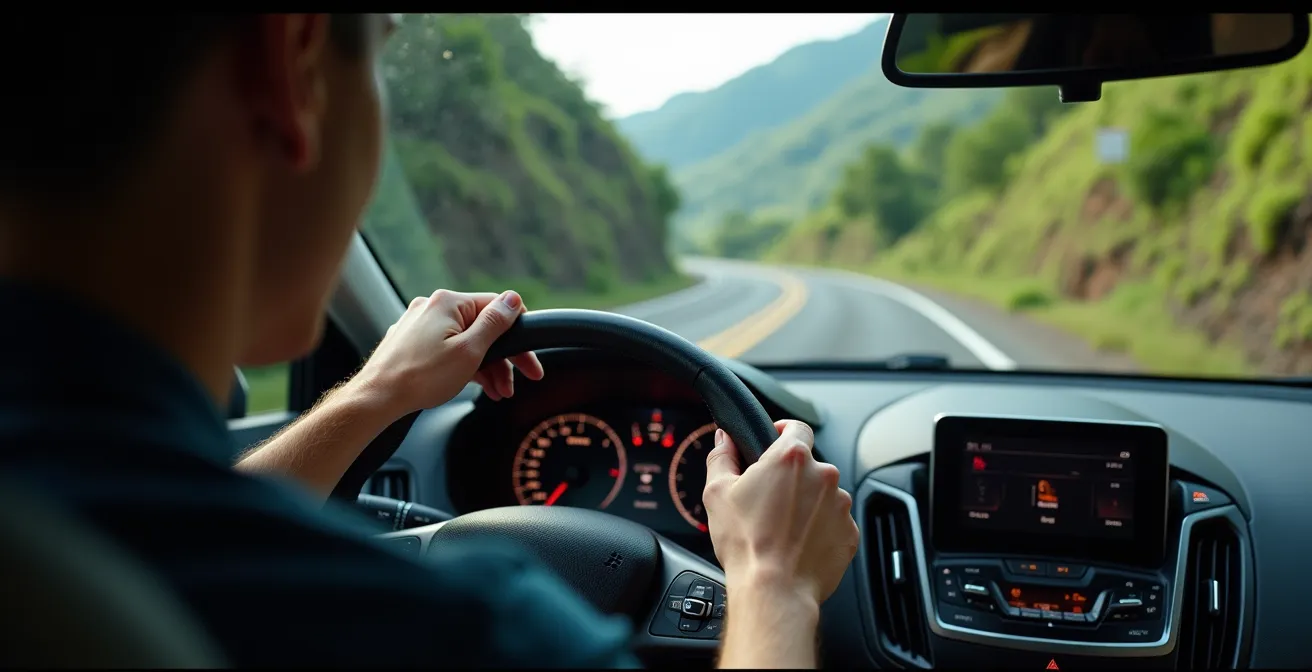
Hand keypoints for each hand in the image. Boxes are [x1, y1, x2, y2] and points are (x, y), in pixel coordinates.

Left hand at [353, 289, 543, 415]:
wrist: (376, 399)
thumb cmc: (421, 377)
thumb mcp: (469, 351)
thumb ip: (495, 323)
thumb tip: (513, 300)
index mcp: (448, 302)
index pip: (496, 307)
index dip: (519, 334)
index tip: (529, 359)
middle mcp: (431, 307)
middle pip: (481, 327)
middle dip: (503, 358)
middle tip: (518, 382)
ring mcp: (419, 325)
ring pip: (464, 341)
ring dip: (485, 366)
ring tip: (498, 392)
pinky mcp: (411, 342)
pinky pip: (447, 349)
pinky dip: (463, 366)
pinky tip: (475, 386)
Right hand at [703, 420, 858, 607]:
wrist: (774, 591)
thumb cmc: (746, 543)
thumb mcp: (717, 493)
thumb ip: (721, 457)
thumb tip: (723, 441)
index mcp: (792, 458)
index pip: (797, 427)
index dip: (783, 431)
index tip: (775, 440)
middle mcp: (823, 476)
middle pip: (808, 466)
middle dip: (790, 478)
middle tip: (768, 500)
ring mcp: (840, 506)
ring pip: (822, 495)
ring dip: (806, 505)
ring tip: (782, 529)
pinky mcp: (849, 534)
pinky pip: (833, 523)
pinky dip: (819, 529)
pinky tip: (797, 544)